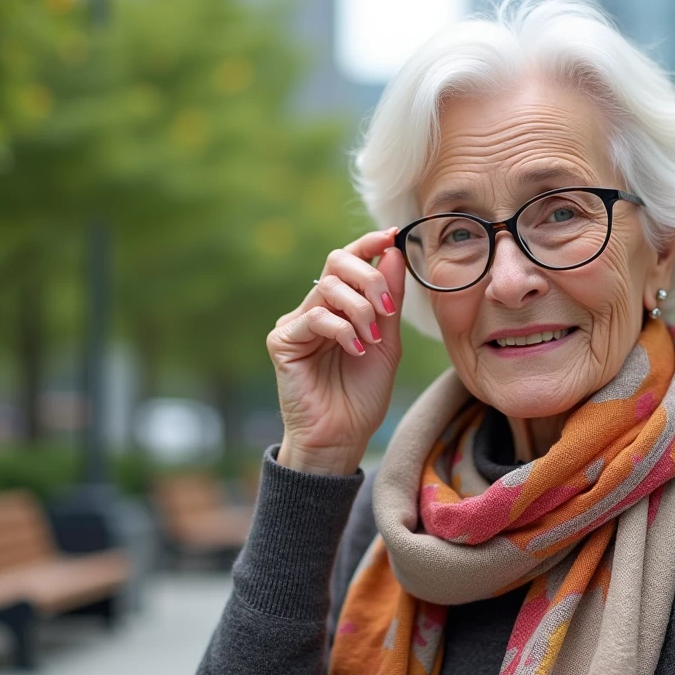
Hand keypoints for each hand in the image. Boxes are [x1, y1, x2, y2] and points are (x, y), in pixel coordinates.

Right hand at [266, 228, 405, 474]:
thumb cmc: (362, 395)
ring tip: (372, 338)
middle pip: (336, 263)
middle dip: (369, 277)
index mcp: (339, 306)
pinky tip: (356, 350)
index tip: (392, 236)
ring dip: (360, 308)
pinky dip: (342, 329)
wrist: (342, 437)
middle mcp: (314, 309)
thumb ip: (389, 299)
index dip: (368, 243)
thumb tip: (393, 252)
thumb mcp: (387, 342)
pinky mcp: (282, 341)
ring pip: (327, 288)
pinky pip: (314, 317)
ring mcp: (296, 324)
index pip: (348, 261)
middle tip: (386, 307)